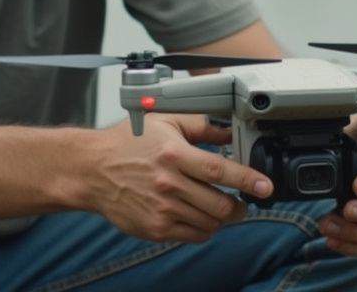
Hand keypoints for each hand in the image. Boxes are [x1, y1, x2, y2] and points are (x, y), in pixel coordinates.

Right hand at [84, 113, 273, 243]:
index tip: (265, 186)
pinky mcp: (154, 228)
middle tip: (242, 202)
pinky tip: (200, 217)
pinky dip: (204, 229)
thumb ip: (200, 125)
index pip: (220, 171)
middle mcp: (168, 183)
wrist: (91, 169)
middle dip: (238, 206)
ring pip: (210, 223)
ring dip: (222, 218)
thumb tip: (229, 131)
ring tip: (220, 208)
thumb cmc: (126, 143)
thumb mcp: (163, 122)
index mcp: (173, 154)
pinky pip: (193, 235)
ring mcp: (161, 209)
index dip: (247, 180)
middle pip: (219, 204)